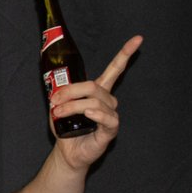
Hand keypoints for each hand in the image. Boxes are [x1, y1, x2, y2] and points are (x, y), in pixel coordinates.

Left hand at [48, 34, 140, 171]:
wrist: (67, 153)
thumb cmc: (66, 130)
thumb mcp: (59, 108)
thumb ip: (60, 96)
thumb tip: (55, 92)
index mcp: (98, 92)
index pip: (115, 70)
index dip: (125, 54)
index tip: (138, 39)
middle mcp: (107, 101)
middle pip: (93, 86)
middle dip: (70, 91)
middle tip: (53, 102)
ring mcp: (110, 115)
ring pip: (95, 101)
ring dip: (72, 106)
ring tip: (59, 113)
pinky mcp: (110, 130)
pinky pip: (108, 118)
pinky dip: (96, 113)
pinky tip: (88, 113)